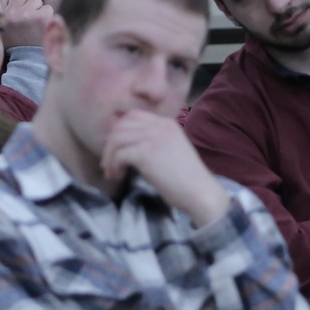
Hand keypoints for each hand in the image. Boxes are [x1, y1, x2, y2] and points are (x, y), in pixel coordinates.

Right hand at [1, 0, 53, 50]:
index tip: (15, 13)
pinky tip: (43, 27)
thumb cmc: (14, 46)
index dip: (11, 3)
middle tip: (26, 18)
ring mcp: (28, 14)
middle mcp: (13, 13)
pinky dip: (48, 16)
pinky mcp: (43, 18)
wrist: (27, 63)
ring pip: (36, 0)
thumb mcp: (0, 29)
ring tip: (35, 24)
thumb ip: (3, 11)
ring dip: (37, 9)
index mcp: (1, 15)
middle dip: (25, 3)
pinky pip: (48, 8)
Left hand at [99, 110, 228, 225]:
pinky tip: (118, 176)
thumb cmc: (186, 179)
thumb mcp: (170, 151)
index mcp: (166, 123)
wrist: (200, 192)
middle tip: (109, 164)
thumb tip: (123, 146)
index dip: (119, 132)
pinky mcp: (147, 153)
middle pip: (121, 126)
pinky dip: (114, 166)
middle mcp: (160, 126)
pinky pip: (119, 154)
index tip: (115, 150)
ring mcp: (153, 138)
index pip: (132, 116)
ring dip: (109, 157)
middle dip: (110, 145)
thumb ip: (152, 143)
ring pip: (117, 139)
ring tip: (112, 172)